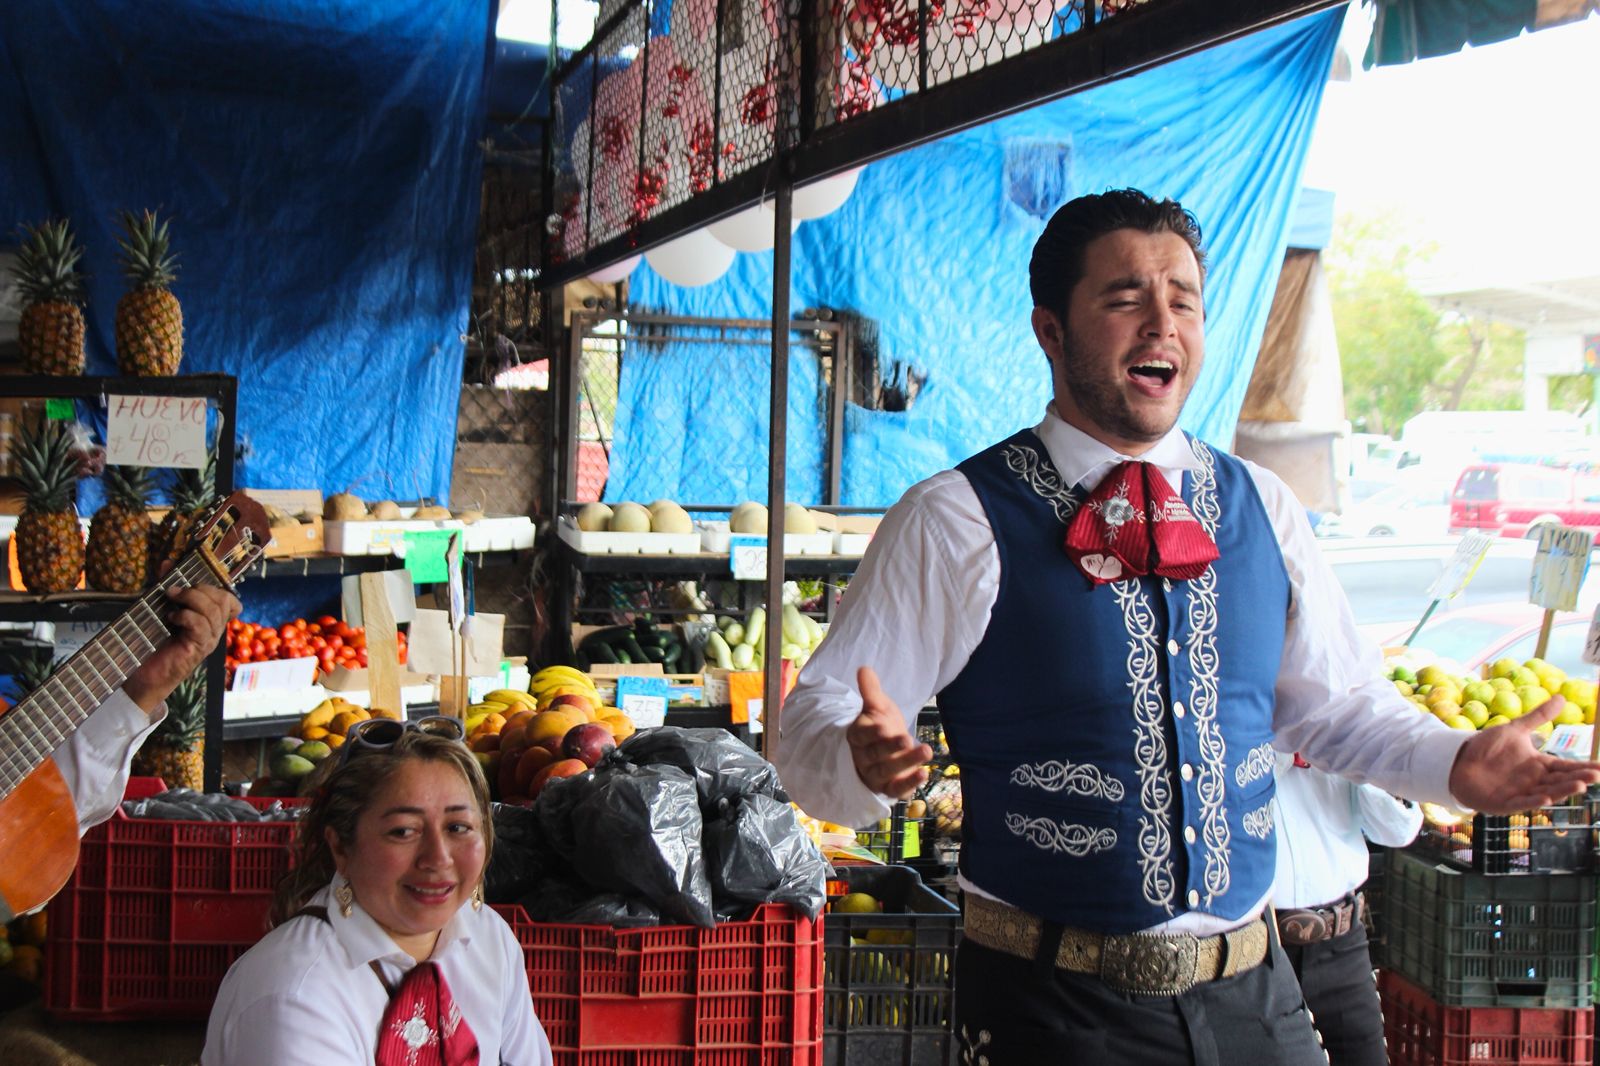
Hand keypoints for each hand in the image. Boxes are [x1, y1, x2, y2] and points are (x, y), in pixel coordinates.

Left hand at [122, 584, 241, 713]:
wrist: (142, 676)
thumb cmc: (152, 643)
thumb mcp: (160, 609)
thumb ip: (167, 587)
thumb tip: (167, 563)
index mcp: (209, 622)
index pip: (231, 601)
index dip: (219, 589)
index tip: (195, 585)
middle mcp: (213, 631)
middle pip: (223, 600)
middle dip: (200, 589)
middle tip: (175, 591)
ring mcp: (207, 641)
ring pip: (214, 611)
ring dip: (191, 599)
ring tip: (172, 600)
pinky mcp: (197, 650)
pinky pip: (202, 626)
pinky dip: (186, 616)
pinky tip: (171, 618)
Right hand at [846, 666, 931, 799]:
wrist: (887, 750)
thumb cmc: (880, 726)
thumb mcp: (877, 707)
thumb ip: (871, 691)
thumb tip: (864, 669)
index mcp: (857, 736)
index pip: (862, 736)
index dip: (872, 733)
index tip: (884, 726)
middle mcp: (863, 758)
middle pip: (875, 754)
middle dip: (891, 748)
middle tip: (907, 740)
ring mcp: (876, 775)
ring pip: (887, 771)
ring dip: (907, 762)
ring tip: (926, 751)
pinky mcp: (889, 788)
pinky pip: (897, 789)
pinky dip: (910, 783)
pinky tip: (924, 773)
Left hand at [1448, 696, 1599, 812]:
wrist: (1457, 760)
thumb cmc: (1487, 748)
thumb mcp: (1515, 730)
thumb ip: (1538, 717)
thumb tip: (1562, 697)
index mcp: (1538, 765)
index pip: (1565, 766)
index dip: (1582, 767)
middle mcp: (1533, 781)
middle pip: (1559, 780)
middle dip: (1577, 779)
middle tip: (1595, 776)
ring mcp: (1519, 793)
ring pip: (1546, 792)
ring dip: (1561, 791)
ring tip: (1579, 786)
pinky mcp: (1503, 803)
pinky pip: (1521, 803)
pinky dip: (1533, 801)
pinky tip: (1546, 797)